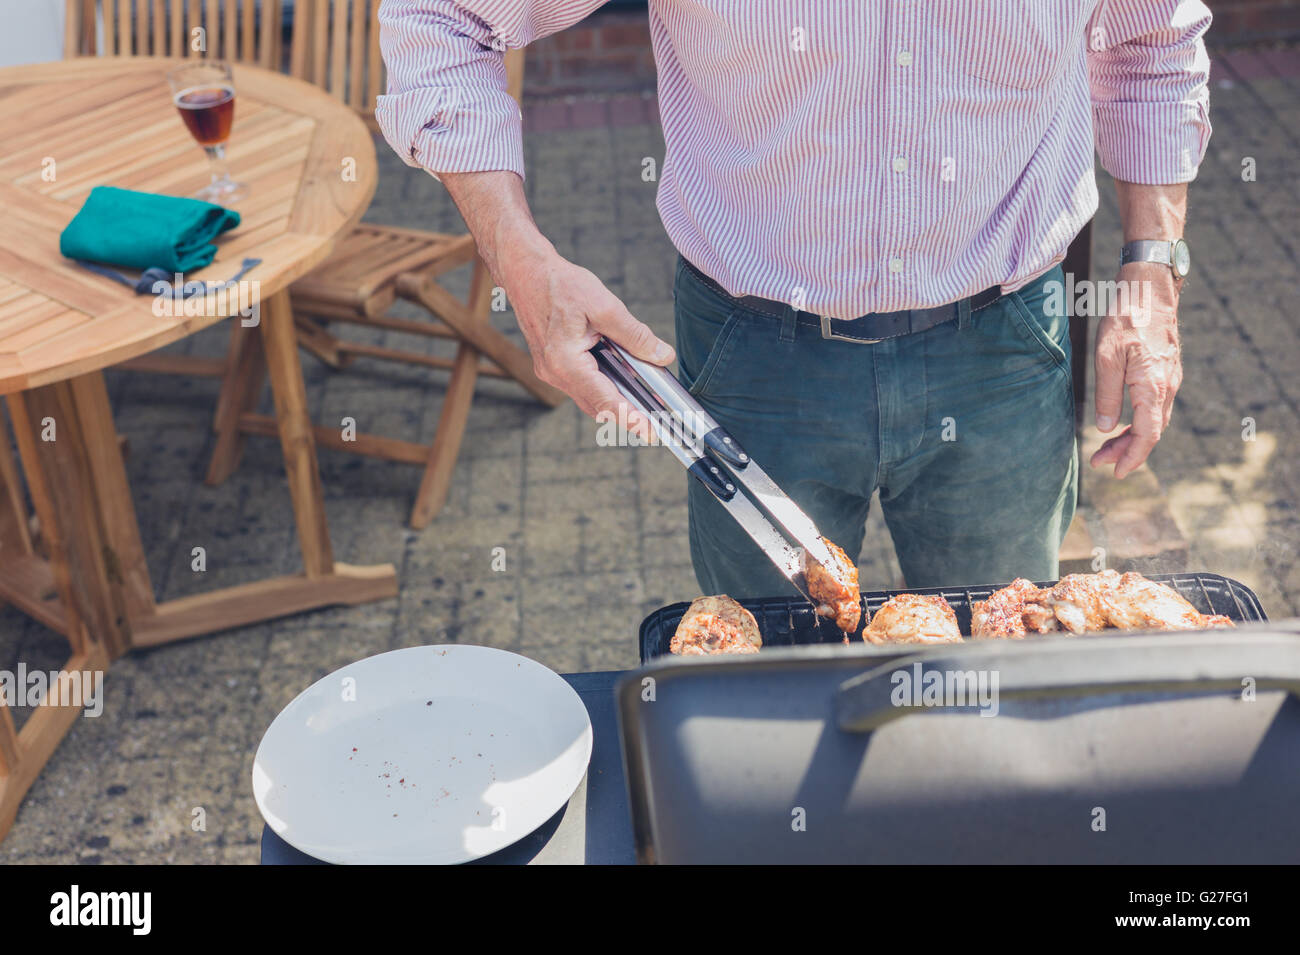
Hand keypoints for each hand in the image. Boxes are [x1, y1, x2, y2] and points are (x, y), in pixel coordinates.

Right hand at [500, 240, 674, 440]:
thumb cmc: (560, 285)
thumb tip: (662, 356)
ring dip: (615, 403)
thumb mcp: (606, 307)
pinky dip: (603, 388)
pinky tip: (622, 384)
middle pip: (597, 406)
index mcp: (566, 362)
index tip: (650, 433)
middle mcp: (555, 374)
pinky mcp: (552, 366)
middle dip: (626, 416)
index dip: (630, 419)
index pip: (604, 400)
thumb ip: (636, 336)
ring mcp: (550, 372)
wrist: (526, 272)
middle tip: (655, 425)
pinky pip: (581, 386)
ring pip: (589, 398)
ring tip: (644, 408)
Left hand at [1090, 263, 1182, 478]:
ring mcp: (1170, 379)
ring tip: (1106, 447)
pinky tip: (1122, 423)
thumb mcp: (1107, 357)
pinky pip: (1156, 407)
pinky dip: (1139, 421)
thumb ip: (1107, 395)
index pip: (1147, 435)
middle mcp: (1168, 387)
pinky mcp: (1167, 371)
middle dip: (1127, 452)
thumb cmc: (1126, 318)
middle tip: (1098, 461)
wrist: (1150, 289)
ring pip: (1155, 420)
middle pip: (1152, 433)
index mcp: (1153, 387)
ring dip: (1132, 438)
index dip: (1132, 457)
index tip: (1114, 472)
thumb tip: (1106, 428)